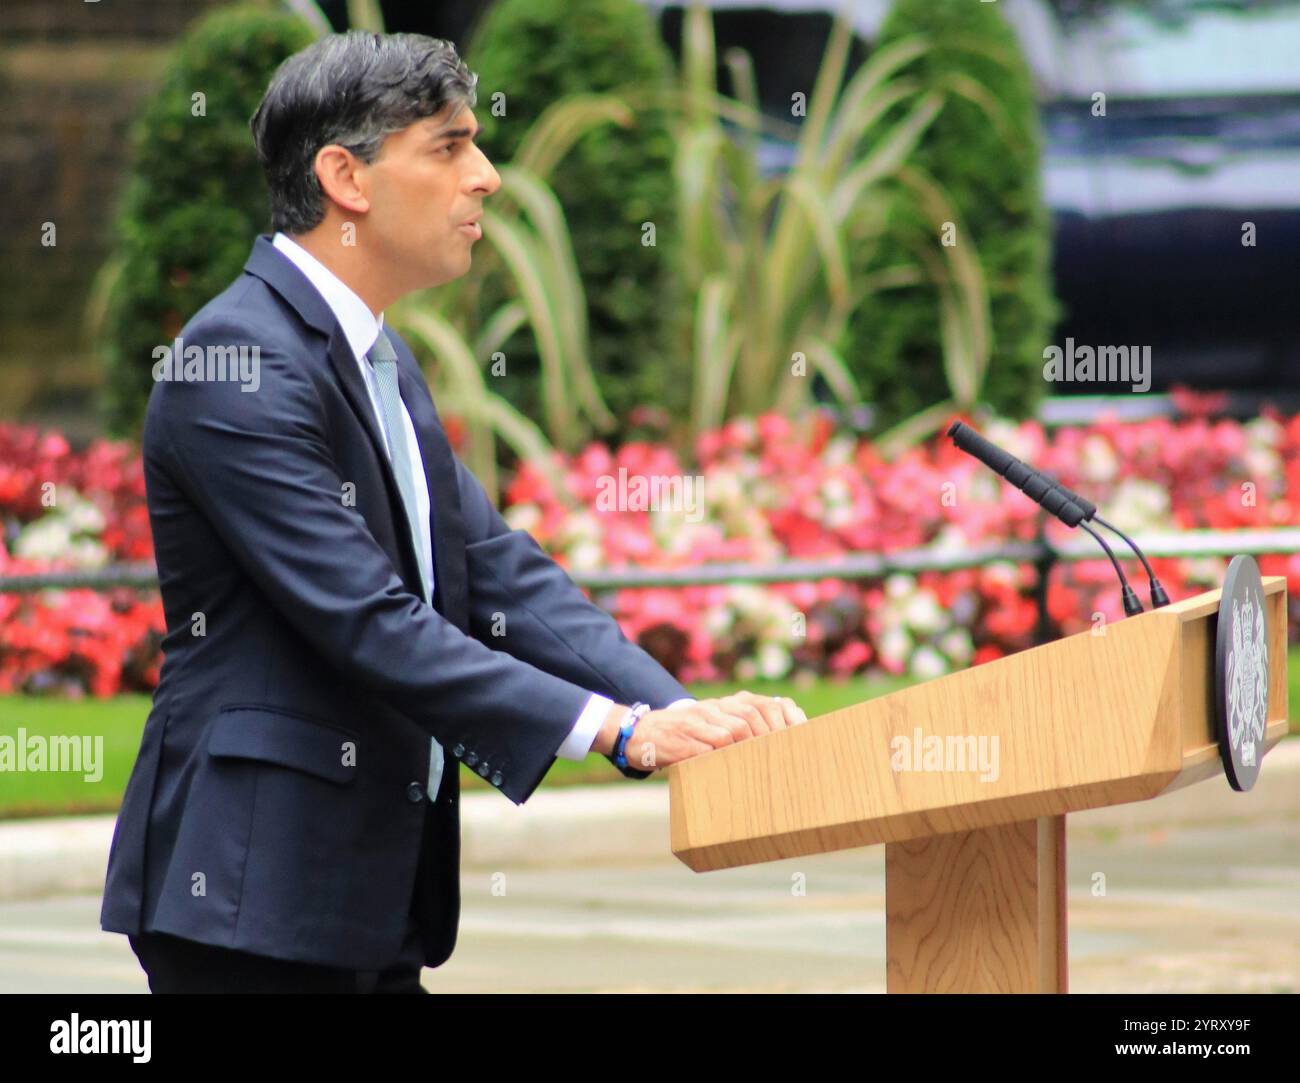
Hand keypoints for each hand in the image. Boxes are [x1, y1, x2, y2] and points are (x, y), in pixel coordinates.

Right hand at [620, 692, 808, 771]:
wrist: (638, 734)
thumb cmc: (680, 735)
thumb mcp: (708, 724)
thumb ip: (734, 728)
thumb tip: (773, 745)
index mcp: (722, 705)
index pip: (760, 704)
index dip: (783, 717)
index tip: (801, 734)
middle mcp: (712, 709)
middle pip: (751, 714)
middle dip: (772, 735)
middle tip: (788, 755)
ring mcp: (698, 723)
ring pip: (734, 730)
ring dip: (753, 747)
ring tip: (769, 764)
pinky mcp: (685, 741)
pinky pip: (711, 748)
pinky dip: (727, 758)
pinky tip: (740, 770)